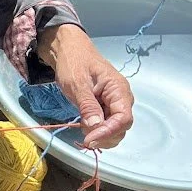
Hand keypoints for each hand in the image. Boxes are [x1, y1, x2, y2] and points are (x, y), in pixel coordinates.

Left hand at [37, 25, 133, 150]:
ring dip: (101, 136)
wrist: (68, 50)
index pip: (123, 119)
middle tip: (84, 139)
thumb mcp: (77, 84)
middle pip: (121, 127)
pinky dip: (97, 130)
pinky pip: (106, 124)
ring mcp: (114, 103)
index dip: (108, 132)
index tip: (89, 139)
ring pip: (115, 128)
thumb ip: (87, 105)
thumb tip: (95, 126)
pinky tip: (85, 126)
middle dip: (105, 137)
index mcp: (118, 89)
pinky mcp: (105, 106)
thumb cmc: (73, 62)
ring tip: (83, 130)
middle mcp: (121, 98)